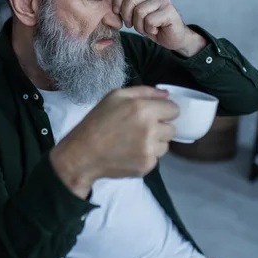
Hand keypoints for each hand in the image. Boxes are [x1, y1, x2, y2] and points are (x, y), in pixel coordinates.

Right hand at [50, 86, 178, 197]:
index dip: (164, 111)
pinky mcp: (146, 166)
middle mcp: (150, 130)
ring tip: (134, 141)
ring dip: (155, 143)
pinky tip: (130, 153)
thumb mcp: (115, 96)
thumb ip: (144, 92)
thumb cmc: (97, 121)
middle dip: (160, 128)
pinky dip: (146, 156)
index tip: (153, 114)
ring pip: (166, 145)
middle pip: (172, 129)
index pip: (174, 110)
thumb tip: (167, 95)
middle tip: (140, 129)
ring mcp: (149, 150)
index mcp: (144, 109)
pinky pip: (156, 159)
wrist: (83, 154)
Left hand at [113, 0, 206, 56]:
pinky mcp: (170, 11)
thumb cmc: (153, 27)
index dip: (117, 0)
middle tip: (131, 25)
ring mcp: (164, 1)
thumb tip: (109, 5)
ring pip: (139, 11)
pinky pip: (150, 21)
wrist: (174, 38)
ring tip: (145, 28)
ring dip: (139, 26)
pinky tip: (155, 30)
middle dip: (126, 15)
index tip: (117, 13)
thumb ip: (126, 7)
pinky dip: (149, 30)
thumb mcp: (136, 16)